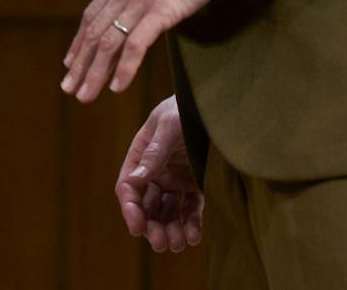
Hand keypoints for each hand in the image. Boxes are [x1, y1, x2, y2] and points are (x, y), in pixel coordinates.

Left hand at [61, 0, 225, 101]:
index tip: (69, 64)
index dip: (78, 42)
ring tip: (85, 96)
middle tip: (69, 89)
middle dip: (80, 64)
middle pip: (95, 33)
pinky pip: (137, 44)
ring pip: (109, 43)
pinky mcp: (162, 10)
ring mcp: (141, 1)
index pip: (92, 17)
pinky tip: (117, 87)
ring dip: (95, 73)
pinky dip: (124, 67)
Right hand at [116, 95, 202, 251]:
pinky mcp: (196, 184)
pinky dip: (190, 225)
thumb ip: (154, 151)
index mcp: (141, 154)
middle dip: (152, 226)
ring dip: (170, 230)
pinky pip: (191, 210)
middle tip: (161, 243)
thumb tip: (134, 179)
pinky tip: (193, 236)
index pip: (129, 187)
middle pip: (147, 206)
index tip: (137, 228)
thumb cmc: (187, 107)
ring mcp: (176, 179)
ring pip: (168, 212)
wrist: (217, 103)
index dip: (130, 209)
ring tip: (178, 244)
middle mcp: (156, 170)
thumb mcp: (169, 124)